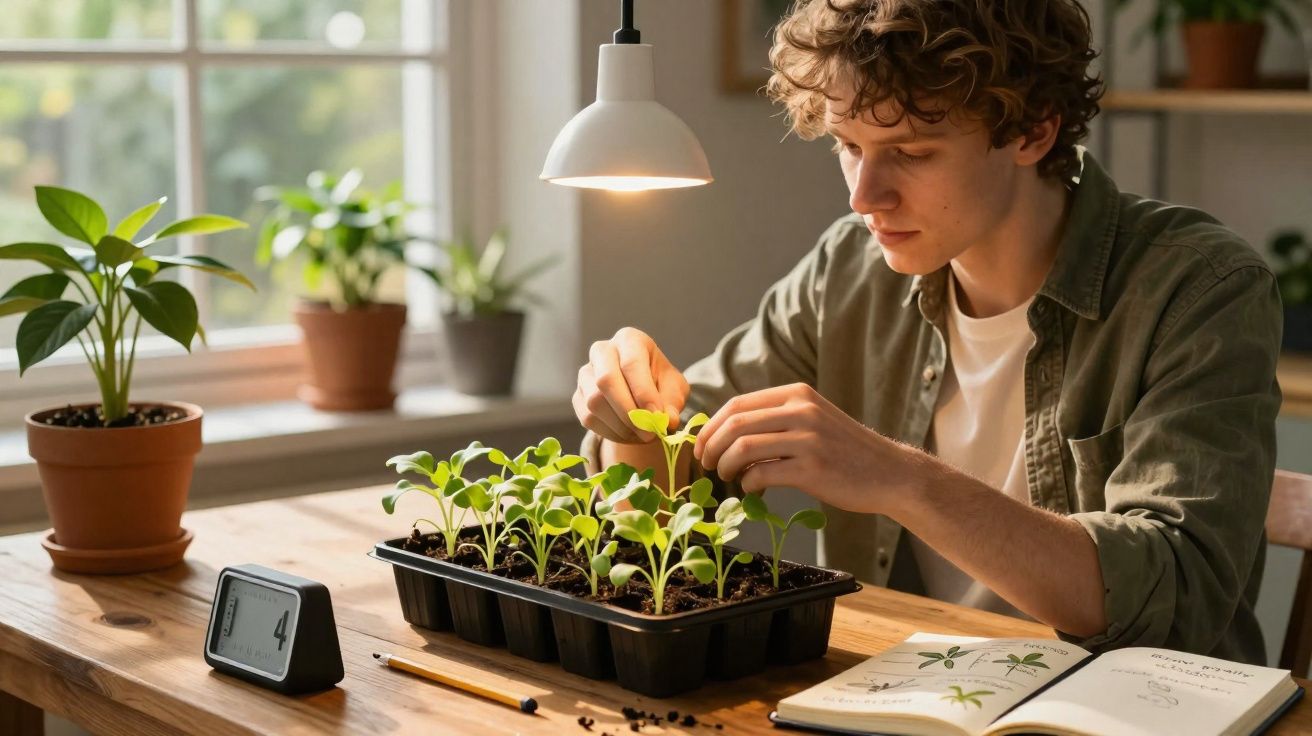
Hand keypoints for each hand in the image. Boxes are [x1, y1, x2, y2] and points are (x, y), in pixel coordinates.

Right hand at [574, 327, 689, 443]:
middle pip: (606, 380)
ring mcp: (586, 373)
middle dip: (628, 412)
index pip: (631, 363)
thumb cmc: (660, 384)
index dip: (644, 392)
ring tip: (641, 434)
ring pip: (594, 402)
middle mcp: (602, 351)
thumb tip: (668, 420)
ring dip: (620, 426)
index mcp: (629, 339)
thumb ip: (673, 402)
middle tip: (648, 432)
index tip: (657, 416)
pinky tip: (627, 434)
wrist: (640, 393)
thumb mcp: (674, 388)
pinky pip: (588, 418)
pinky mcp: (577, 396)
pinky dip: (610, 432)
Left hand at [692, 383, 928, 513]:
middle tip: (707, 465)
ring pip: (744, 447)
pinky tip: (754, 490)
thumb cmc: (846, 451)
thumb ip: (777, 419)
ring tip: (727, 478)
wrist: (889, 473)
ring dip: (726, 466)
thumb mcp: (813, 419)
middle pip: (735, 424)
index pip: (738, 404)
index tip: (702, 447)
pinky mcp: (813, 469)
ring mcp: (808, 439)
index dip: (711, 427)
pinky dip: (749, 484)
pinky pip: (763, 474)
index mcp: (797, 394)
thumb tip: (727, 433)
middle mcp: (801, 410)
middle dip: (711, 447)